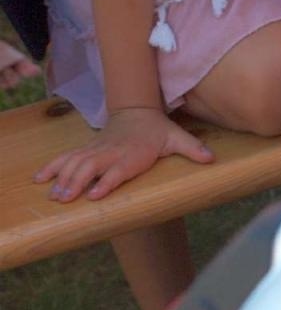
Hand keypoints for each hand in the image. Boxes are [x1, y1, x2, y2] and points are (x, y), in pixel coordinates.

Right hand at [34, 107, 212, 201]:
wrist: (138, 110)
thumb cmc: (158, 130)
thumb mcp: (177, 137)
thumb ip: (193, 149)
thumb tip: (211, 159)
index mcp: (133, 153)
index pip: (118, 169)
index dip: (106, 181)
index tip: (95, 194)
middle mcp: (112, 152)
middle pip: (91, 167)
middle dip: (77, 182)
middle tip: (65, 199)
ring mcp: (98, 150)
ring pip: (76, 163)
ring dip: (63, 178)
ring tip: (53, 196)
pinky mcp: (88, 149)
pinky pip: (67, 157)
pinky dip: (52, 166)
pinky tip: (39, 179)